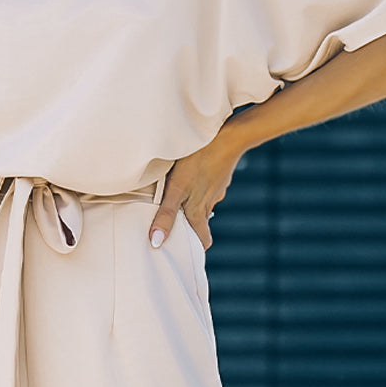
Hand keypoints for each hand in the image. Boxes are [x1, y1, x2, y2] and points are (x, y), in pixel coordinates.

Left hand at [148, 127, 241, 252]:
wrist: (228, 136)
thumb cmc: (197, 161)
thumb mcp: (176, 189)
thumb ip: (166, 215)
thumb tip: (156, 243)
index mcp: (199, 211)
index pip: (203, 240)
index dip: (196, 247)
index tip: (186, 251)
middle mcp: (210, 203)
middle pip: (202, 223)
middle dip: (191, 227)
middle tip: (176, 226)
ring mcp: (217, 188)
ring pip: (204, 204)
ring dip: (194, 206)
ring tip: (179, 200)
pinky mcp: (219, 174)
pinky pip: (208, 187)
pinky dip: (200, 188)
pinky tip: (192, 177)